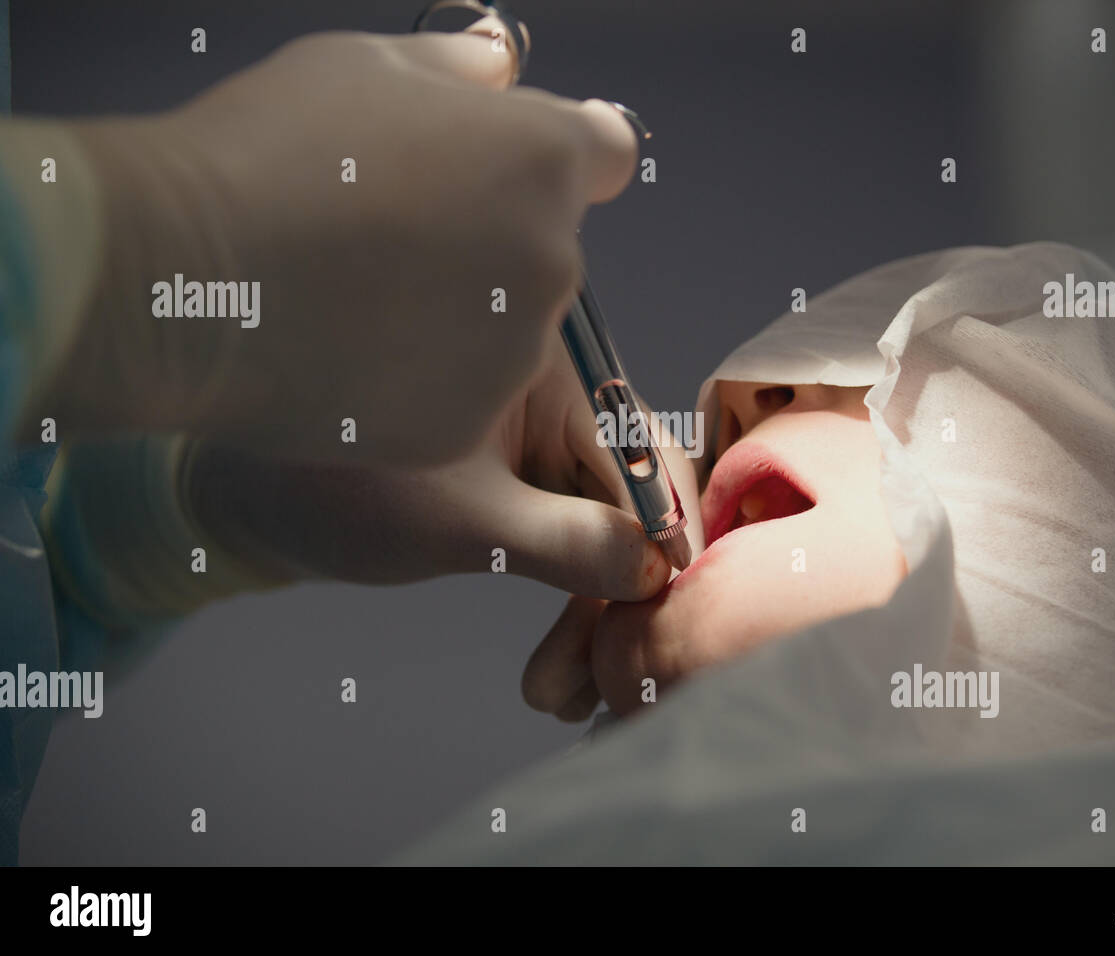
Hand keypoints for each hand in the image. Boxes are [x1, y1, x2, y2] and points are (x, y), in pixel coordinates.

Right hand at [28, 21, 637, 465]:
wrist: (186, 277)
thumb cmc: (270, 153)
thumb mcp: (364, 66)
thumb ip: (457, 69)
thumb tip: (498, 69)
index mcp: (544, 160)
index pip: (604, 155)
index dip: (554, 159)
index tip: (505, 170)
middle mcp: (552, 261)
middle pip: (545, 248)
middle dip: (492, 240)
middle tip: (392, 236)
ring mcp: (511, 354)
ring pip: (504, 331)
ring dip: (456, 317)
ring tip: (356, 299)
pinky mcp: (464, 424)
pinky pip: (456, 396)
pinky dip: (415, 382)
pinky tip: (344, 355)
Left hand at [183, 331, 703, 645]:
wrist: (250, 501)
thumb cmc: (330, 484)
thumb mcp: (458, 521)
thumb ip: (563, 542)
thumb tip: (657, 567)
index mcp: (541, 359)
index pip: (633, 444)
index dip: (661, 527)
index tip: (669, 601)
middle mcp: (551, 389)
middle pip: (626, 495)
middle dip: (617, 593)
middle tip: (605, 683)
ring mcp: (537, 437)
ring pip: (600, 530)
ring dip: (591, 616)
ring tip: (562, 696)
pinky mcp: (520, 478)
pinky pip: (568, 541)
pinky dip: (567, 604)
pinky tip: (558, 676)